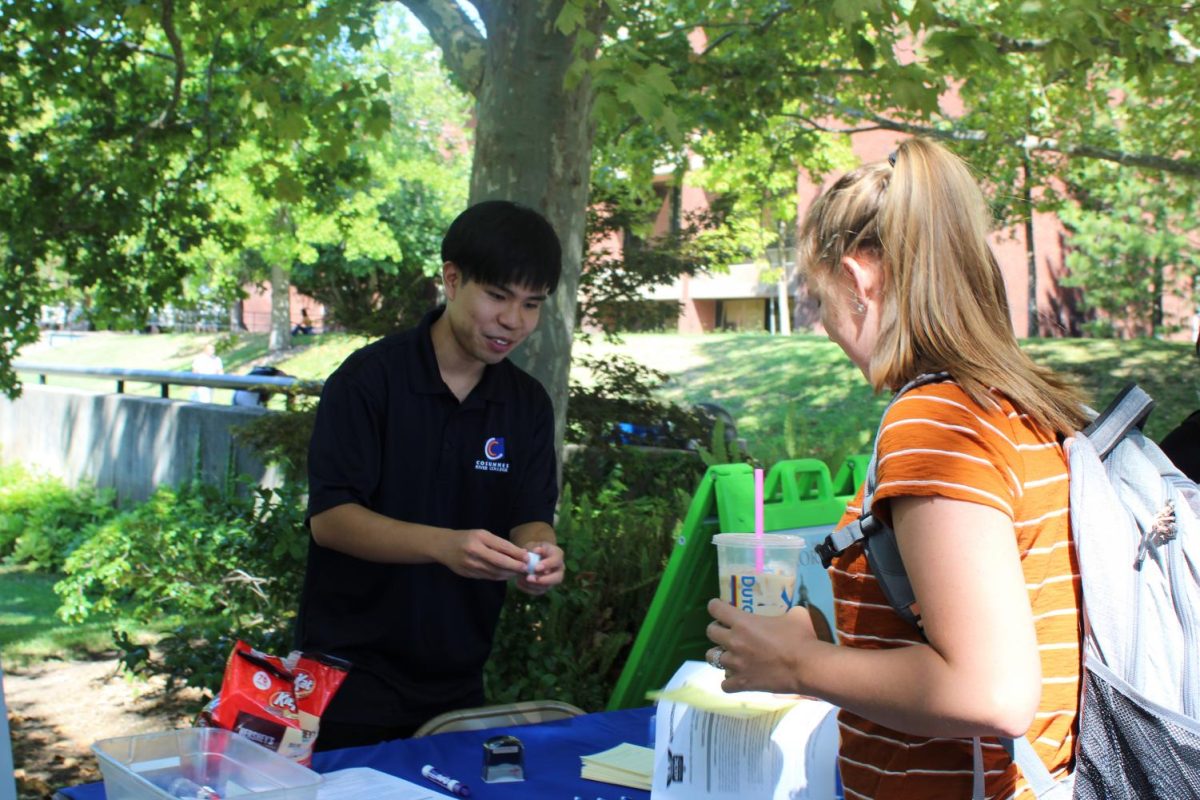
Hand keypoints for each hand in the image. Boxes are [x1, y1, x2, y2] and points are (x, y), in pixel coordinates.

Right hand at [439, 528, 529, 579]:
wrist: (444, 546)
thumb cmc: (467, 538)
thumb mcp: (482, 535)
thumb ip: (499, 544)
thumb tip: (519, 553)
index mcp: (479, 538)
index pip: (502, 547)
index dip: (516, 553)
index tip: (527, 557)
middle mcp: (474, 552)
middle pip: (499, 562)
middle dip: (515, 566)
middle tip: (525, 568)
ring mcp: (470, 565)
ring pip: (494, 572)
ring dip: (508, 573)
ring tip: (518, 572)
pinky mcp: (468, 574)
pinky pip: (488, 577)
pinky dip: (499, 576)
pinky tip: (506, 574)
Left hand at [514, 541, 564, 595]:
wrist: (534, 555)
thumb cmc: (535, 548)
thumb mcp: (535, 544)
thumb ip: (536, 547)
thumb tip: (536, 551)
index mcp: (558, 555)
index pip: (556, 561)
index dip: (547, 565)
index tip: (536, 568)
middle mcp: (559, 569)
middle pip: (557, 578)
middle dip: (543, 580)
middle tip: (529, 578)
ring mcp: (553, 579)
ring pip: (547, 587)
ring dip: (533, 585)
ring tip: (520, 579)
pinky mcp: (545, 586)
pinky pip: (538, 591)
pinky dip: (528, 589)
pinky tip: (518, 583)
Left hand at [705, 599, 821, 694]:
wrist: (806, 666)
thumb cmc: (801, 637)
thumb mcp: (795, 615)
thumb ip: (786, 611)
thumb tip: (792, 611)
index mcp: (742, 622)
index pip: (715, 608)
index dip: (716, 606)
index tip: (720, 608)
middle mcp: (733, 641)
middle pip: (710, 632)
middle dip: (717, 630)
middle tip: (727, 632)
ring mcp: (735, 664)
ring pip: (712, 658)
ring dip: (720, 655)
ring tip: (731, 655)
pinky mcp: (742, 683)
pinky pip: (724, 684)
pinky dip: (729, 681)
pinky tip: (738, 677)